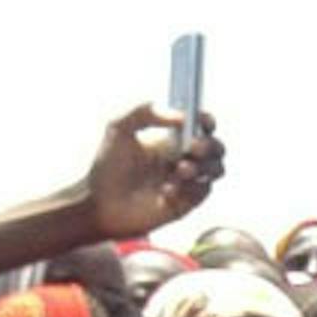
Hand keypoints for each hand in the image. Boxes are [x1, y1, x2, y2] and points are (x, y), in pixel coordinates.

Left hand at [86, 103, 225, 238]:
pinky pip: (202, 192)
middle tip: (192, 148)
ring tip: (180, 171)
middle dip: (209, 145)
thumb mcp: (120, 127)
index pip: (200, 125)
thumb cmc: (108, 165)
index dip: (206, 120)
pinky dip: (189, 189)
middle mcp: (183, 159)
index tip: (203, 120)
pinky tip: (166, 193)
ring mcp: (186, 182)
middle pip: (216, 148)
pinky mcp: (186, 204)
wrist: (101, 203)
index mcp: (171, 139)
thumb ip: (147, 112)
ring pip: (216, 169)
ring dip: (204, 167)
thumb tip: (182, 116)